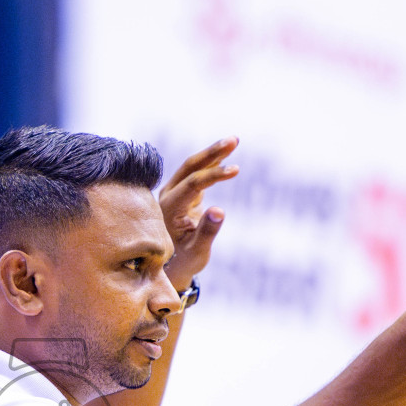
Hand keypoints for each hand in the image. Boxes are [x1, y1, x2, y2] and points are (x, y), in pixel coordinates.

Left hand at [160, 137, 239, 291]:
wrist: (170, 265)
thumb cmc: (183, 261)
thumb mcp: (197, 252)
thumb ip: (207, 232)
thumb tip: (219, 210)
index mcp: (169, 208)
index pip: (193, 183)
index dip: (215, 175)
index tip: (236, 169)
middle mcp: (168, 196)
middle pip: (190, 167)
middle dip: (212, 153)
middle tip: (234, 140)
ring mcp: (174, 192)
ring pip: (193, 167)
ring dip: (213, 153)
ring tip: (234, 140)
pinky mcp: (182, 193)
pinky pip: (197, 173)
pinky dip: (212, 163)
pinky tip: (226, 153)